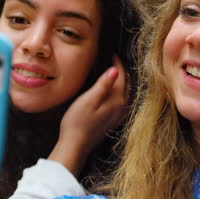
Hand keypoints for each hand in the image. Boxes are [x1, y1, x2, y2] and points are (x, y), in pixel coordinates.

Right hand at [48, 56, 127, 175]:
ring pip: (123, 93)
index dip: (117, 63)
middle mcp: (121, 107)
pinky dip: (117, 92)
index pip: (121, 76)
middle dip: (120, 71)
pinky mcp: (111, 121)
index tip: (112, 53)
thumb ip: (103, 85)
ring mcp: (117, 115)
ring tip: (113, 71)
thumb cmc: (78, 122)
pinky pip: (119, 101)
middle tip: (113, 59)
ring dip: (120, 81)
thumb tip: (115, 70)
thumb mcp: (89, 99)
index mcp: (117, 100)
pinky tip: (111, 91)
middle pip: (125, 84)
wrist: (75, 145)